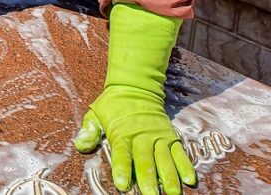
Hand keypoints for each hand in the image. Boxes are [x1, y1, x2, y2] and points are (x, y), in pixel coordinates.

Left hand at [73, 2, 196, 193]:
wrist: (136, 86)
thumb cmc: (113, 104)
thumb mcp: (96, 114)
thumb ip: (89, 130)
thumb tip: (80, 146)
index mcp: (121, 133)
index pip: (121, 153)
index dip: (122, 169)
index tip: (122, 185)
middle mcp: (142, 136)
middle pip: (145, 159)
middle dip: (148, 177)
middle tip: (150, 194)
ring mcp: (158, 136)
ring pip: (164, 158)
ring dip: (169, 176)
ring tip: (172, 192)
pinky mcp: (170, 136)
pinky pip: (179, 152)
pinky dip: (185, 166)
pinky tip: (190, 180)